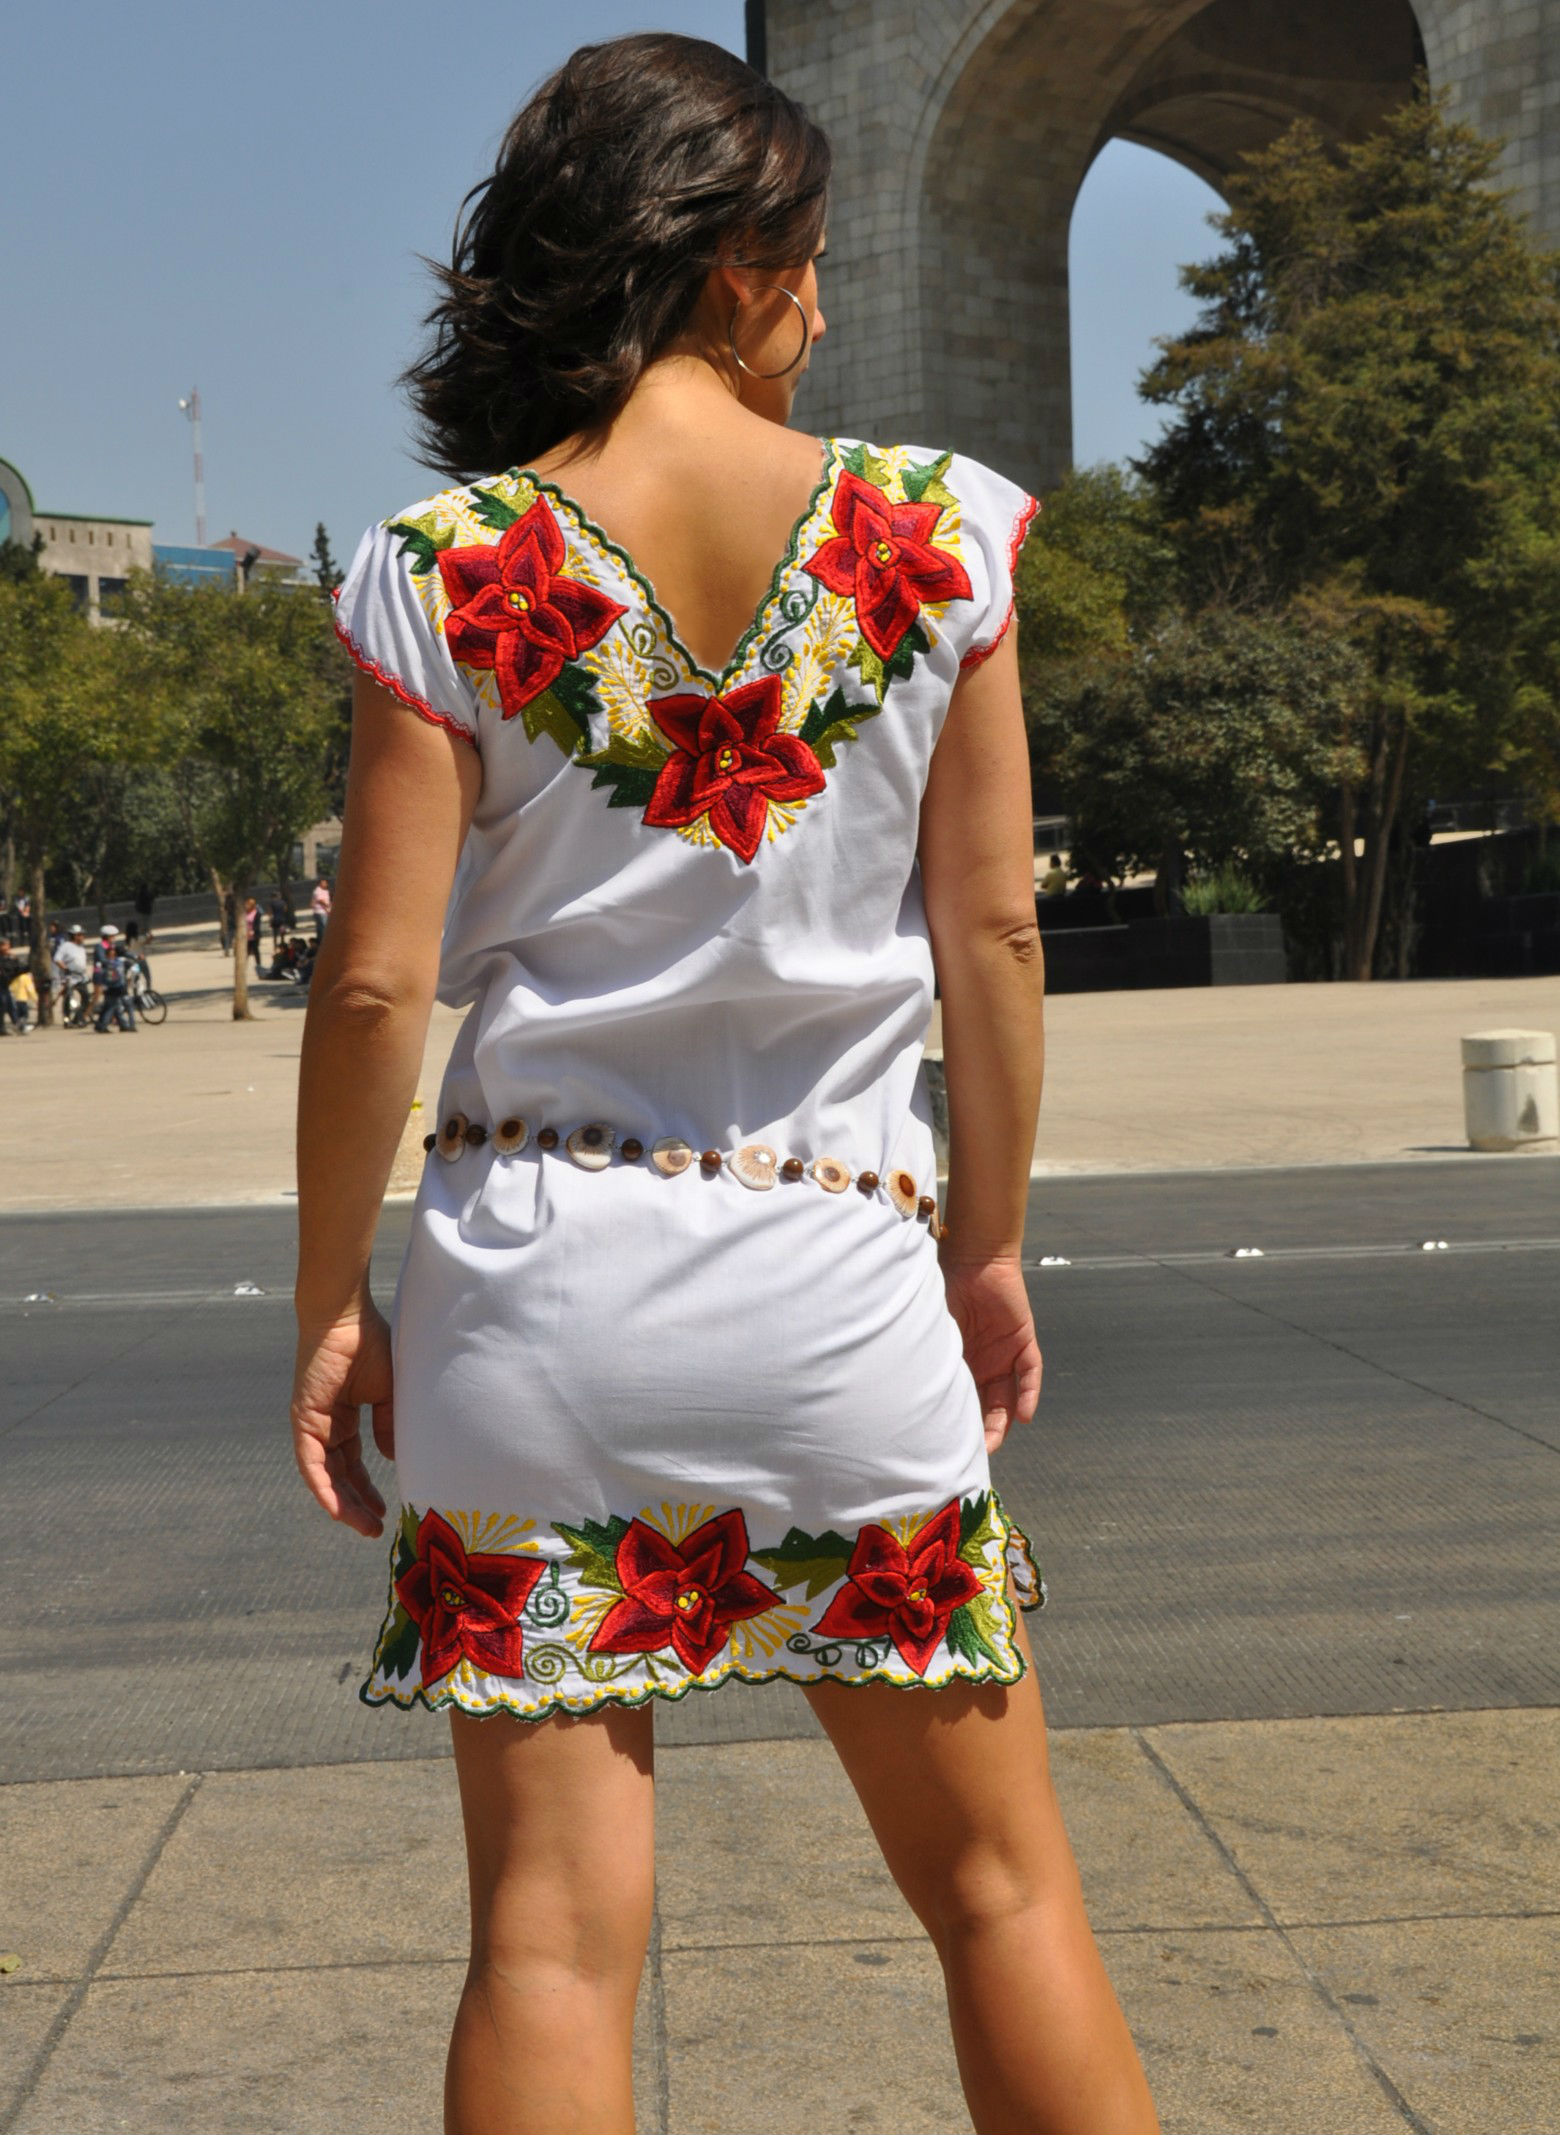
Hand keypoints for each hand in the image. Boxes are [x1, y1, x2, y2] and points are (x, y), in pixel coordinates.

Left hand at [290, 1305, 394, 1536]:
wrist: (347, 1317)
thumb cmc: (370, 1344)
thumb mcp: (388, 1393)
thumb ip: (389, 1425)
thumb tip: (394, 1458)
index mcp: (344, 1418)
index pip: (353, 1463)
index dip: (367, 1488)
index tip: (386, 1510)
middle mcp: (325, 1426)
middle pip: (339, 1475)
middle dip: (357, 1504)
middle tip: (375, 1529)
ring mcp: (311, 1424)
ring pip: (325, 1476)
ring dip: (342, 1503)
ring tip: (363, 1526)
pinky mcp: (303, 1420)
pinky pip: (310, 1462)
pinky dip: (323, 1487)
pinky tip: (337, 1508)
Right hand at [939, 1254, 1041, 1452]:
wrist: (972, 1255)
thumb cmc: (943, 1287)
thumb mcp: (930, 1329)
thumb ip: (924, 1354)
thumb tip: (896, 1387)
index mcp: (959, 1362)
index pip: (960, 1400)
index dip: (956, 1423)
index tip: (944, 1446)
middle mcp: (983, 1364)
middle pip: (985, 1407)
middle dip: (979, 1432)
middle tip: (969, 1454)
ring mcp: (1004, 1355)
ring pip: (1008, 1398)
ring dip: (1003, 1421)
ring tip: (993, 1442)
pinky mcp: (1022, 1341)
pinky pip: (1029, 1373)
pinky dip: (1028, 1394)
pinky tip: (1024, 1415)